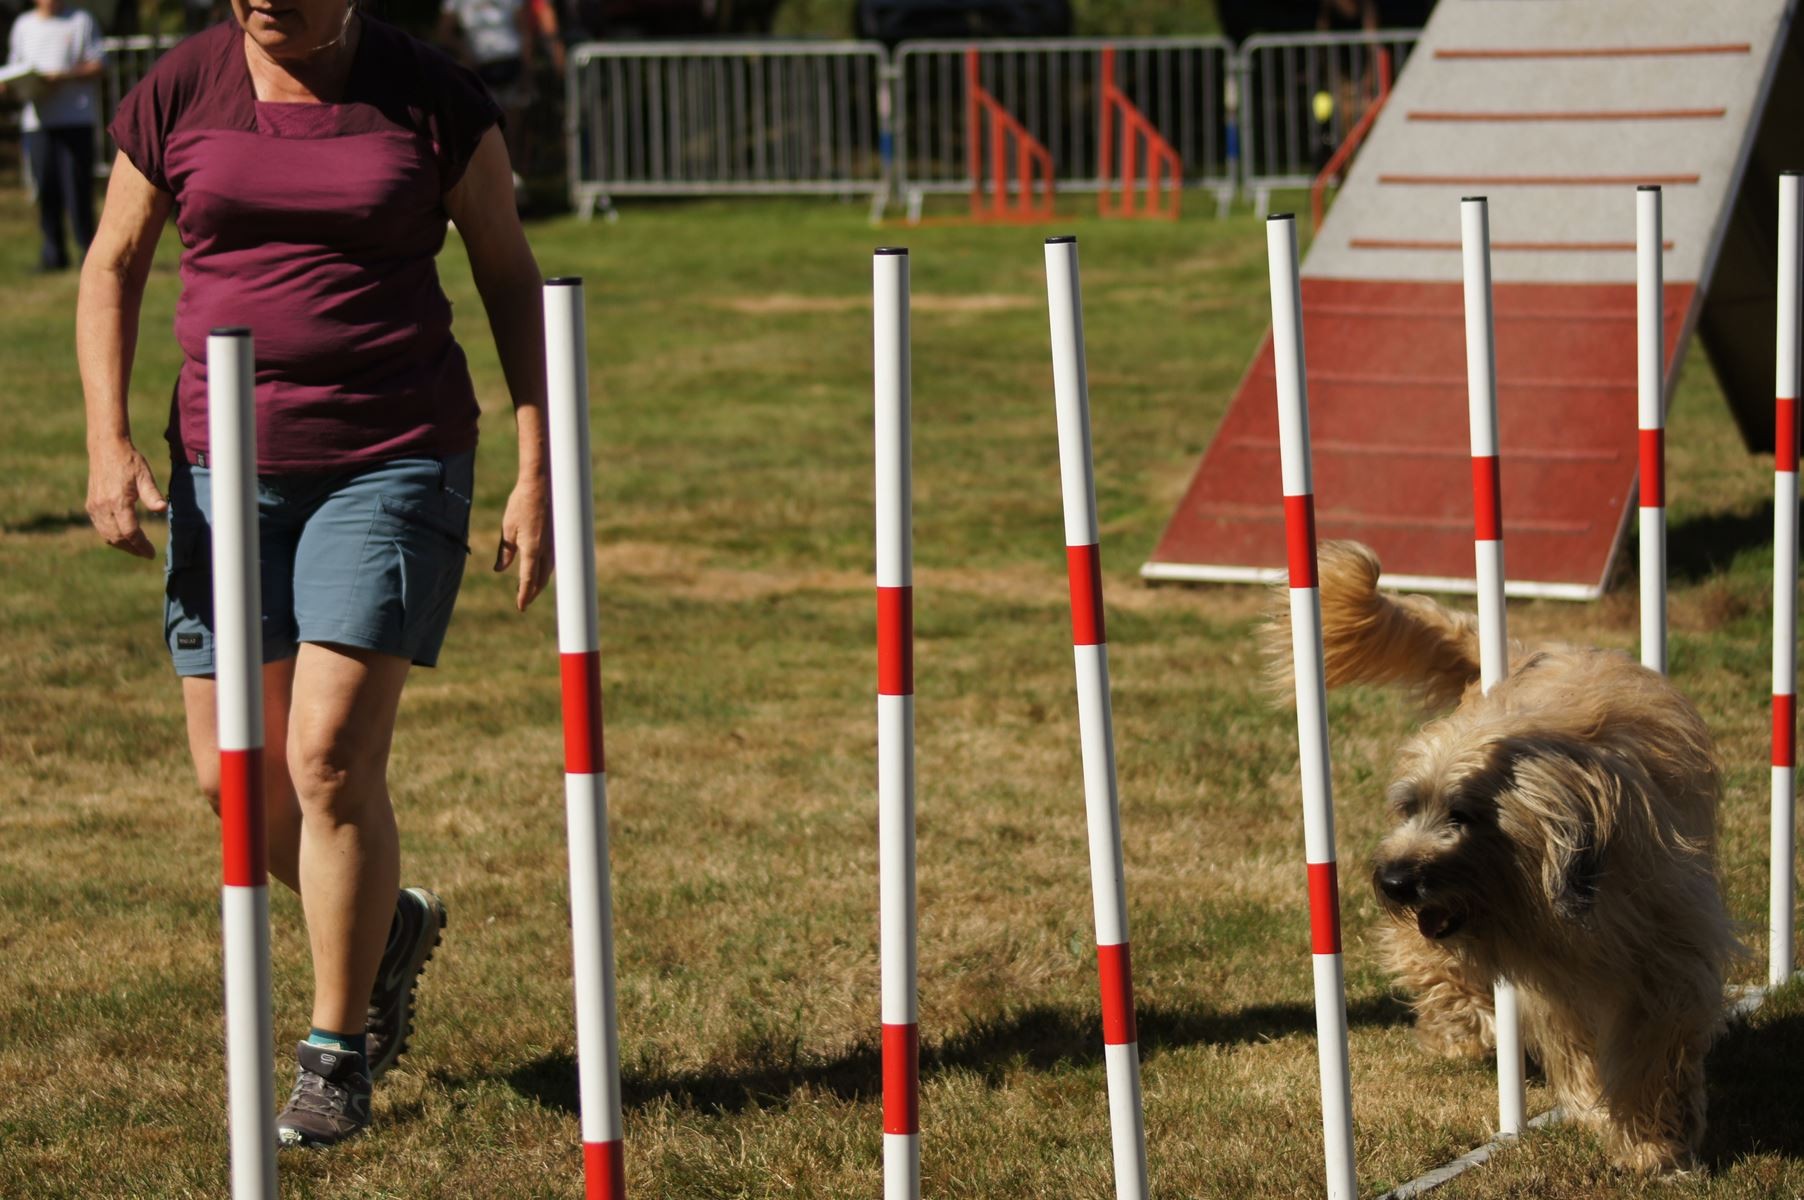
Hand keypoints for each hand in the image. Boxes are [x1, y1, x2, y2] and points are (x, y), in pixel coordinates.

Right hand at [86, 439, 167, 557]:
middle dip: (132, 549)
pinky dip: (111, 536)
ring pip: (106, 535)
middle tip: (146, 553)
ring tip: (136, 548)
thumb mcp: (144, 475)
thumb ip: (152, 494)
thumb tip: (162, 509)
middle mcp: (103, 507)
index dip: (141, 545)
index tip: (151, 553)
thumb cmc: (129, 461)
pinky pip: (100, 527)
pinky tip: (123, 536)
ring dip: (121, 544)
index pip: (130, 532)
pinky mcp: (90, 505)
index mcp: (117, 501)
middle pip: (117, 538)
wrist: (106, 449)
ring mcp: (94, 507)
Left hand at [494, 473, 550, 610]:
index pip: (527, 579)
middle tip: (524, 602)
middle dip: (532, 592)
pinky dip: (545, 569)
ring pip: (549, 570)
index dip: (523, 595)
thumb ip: (506, 551)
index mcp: (531, 549)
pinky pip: (553, 559)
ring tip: (531, 588)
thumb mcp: (508, 528)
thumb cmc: (521, 503)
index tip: (520, 607)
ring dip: (540, 581)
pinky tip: (540, 568)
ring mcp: (555, 544)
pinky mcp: (559, 537)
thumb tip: (500, 569)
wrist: (541, 484)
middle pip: (541, 579)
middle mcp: (546, 550)